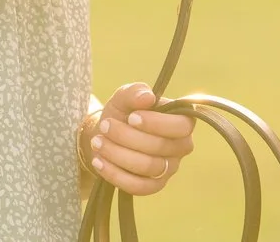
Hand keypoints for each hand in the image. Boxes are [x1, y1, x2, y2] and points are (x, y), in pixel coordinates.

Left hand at [82, 82, 195, 196]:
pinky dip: (116, 174)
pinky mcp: (154, 186)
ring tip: (97, 142)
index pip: (182, 126)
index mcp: (182, 122)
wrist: (107, 136)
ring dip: (118, 154)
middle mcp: (181, 147)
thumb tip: (148, 97)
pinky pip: (138, 187)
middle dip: (127, 136)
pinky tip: (99, 161)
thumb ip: (135, 91)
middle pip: (160, 147)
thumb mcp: (125, 97)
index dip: (157, 124)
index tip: (131, 117)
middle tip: (104, 126)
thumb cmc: (123, 113)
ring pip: (147, 167)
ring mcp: (169, 169)